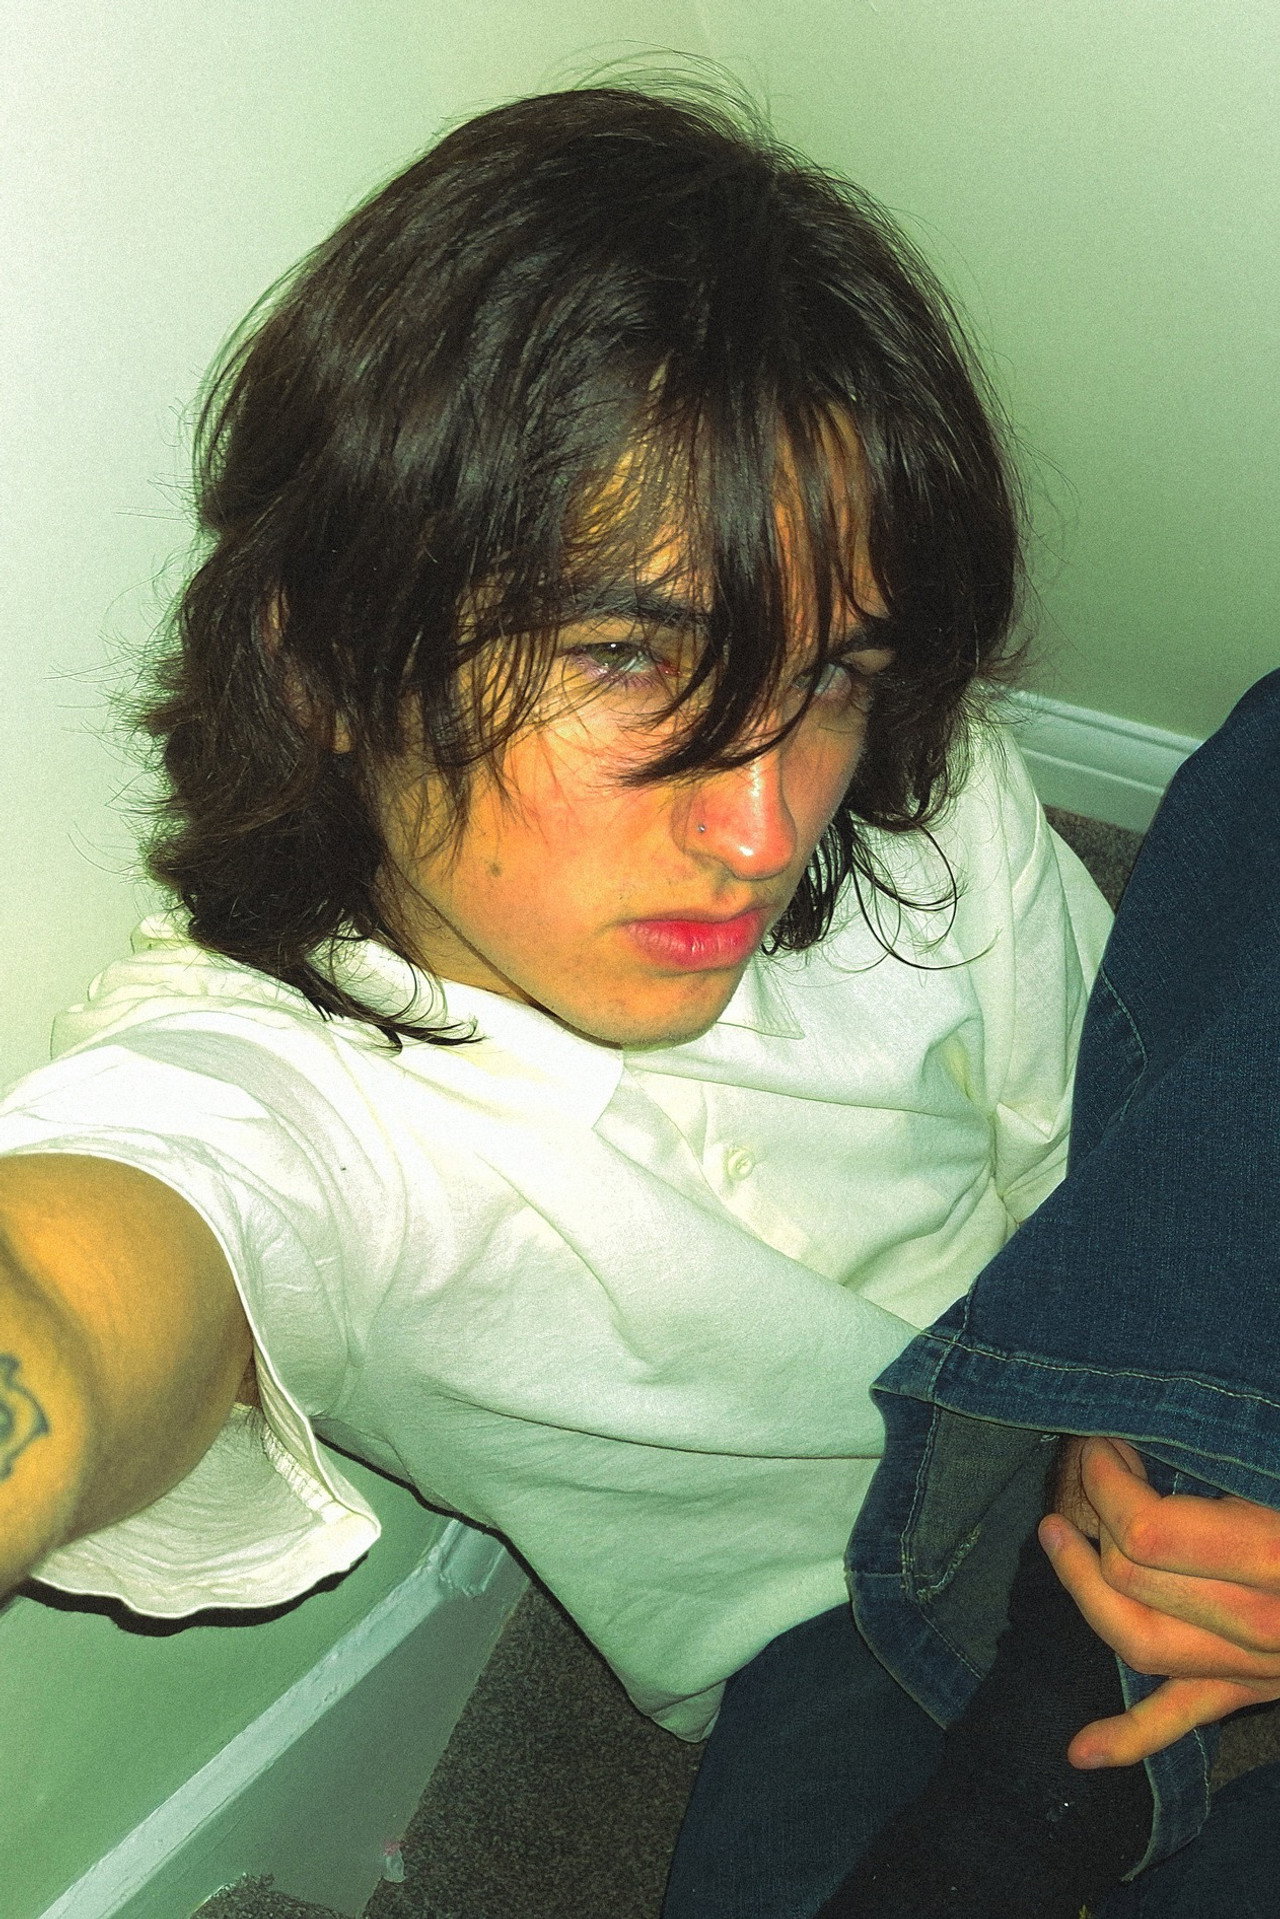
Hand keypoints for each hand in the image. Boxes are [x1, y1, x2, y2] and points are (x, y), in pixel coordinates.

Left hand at [1038, 1437, 1279, 1767]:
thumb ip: (1239, 1449)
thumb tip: (1177, 1409)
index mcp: (1276, 1558)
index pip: (1147, 1530)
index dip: (1109, 1479)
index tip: (1108, 1437)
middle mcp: (1263, 1623)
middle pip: (1131, 1577)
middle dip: (1094, 1510)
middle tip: (1093, 1460)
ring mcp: (1259, 1666)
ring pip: (1139, 1645)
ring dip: (1081, 1591)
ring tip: (1055, 1537)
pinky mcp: (1258, 1688)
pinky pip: (1185, 1720)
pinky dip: (1128, 1739)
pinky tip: (1079, 1753)